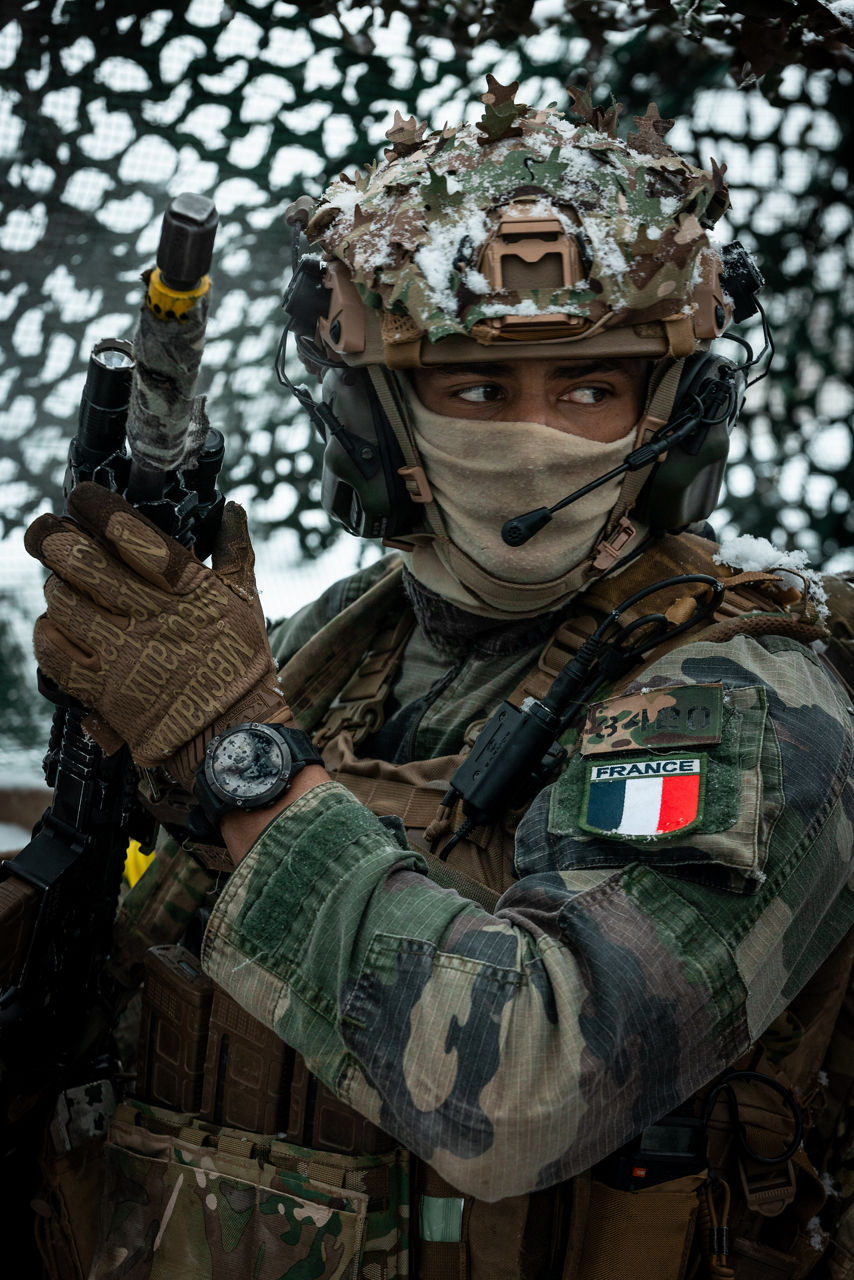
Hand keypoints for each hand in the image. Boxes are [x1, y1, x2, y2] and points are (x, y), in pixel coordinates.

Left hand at [25, 483, 288, 789]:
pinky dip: (47, 632)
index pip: (129, 532)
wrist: (234, 736)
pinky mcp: (102, 689)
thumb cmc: (241, 665)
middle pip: (81, 561)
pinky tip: (57, 626)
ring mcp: (122, 653)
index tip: (80, 497)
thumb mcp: (247, 601)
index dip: (95, 507)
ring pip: (61, 601)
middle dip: (53, 538)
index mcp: (186, 587)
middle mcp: (149, 614)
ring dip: (55, 587)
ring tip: (62, 584)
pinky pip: (53, 650)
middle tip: (45, 530)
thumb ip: (234, 550)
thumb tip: (232, 507)